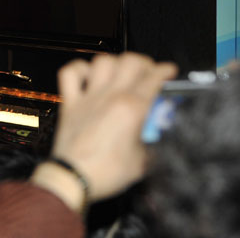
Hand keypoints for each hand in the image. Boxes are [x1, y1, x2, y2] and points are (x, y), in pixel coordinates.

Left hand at [33, 53, 176, 210]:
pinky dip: (80, 69)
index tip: (169, 70)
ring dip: (115, 63)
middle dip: (144, 62)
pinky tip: (88, 75)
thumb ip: (155, 144)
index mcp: (132, 109)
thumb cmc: (105, 173)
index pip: (154, 78)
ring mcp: (88, 97)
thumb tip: (160, 137)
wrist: (74, 178)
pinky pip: (70, 72)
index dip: (165, 71)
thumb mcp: (144, 162)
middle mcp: (110, 96)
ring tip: (121, 72)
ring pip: (102, 61)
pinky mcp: (70, 102)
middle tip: (148, 71)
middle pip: (130, 61)